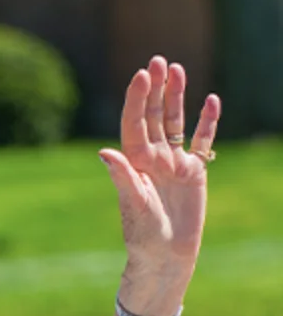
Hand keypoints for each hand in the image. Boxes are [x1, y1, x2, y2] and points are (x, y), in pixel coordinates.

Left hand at [100, 56, 220, 298]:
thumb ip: (121, 176)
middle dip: (155, 89)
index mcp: (133, 163)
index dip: (136, 99)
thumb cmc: (143, 234)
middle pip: (152, 116)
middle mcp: (152, 158)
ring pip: (175, 122)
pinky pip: (201, 141)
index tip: (141, 75)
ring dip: (176, 97)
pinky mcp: (193, 172)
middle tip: (158, 60)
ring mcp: (173, 163)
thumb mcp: (133, 203)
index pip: (133, 124)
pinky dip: (207, 122)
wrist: (165, 254)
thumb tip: (104, 151)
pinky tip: (211, 100)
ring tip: (178, 69)